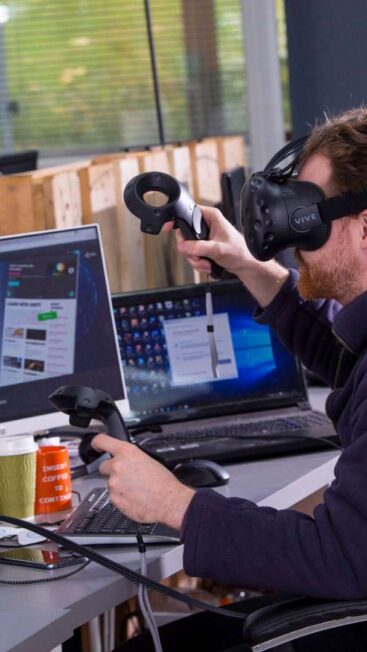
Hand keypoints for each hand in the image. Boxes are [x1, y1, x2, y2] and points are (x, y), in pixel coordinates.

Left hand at [92, 434, 194, 529]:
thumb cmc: (163, 482)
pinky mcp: (114, 499)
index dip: (97, 443)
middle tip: (126, 475)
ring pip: (110, 483)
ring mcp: (114, 484)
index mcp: (127, 453)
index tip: (96, 445)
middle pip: (103, 466)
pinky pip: (114, 496)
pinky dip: (121, 497)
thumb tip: (125, 459)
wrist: (168, 501)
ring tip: (135, 488)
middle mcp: (117, 466)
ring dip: (119, 485)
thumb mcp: (148, 459)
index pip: (102, 441)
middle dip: (112, 470)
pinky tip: (134, 497)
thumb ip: (131, 457)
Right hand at [163, 205, 288, 306]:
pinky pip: (191, 254)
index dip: (176, 220)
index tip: (168, 227)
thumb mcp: (218, 249)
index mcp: (210, 216)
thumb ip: (199, 248)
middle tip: (197, 256)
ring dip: (194, 259)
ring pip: (186, 247)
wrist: (245, 265)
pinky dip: (198, 263)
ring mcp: (203, 236)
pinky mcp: (203, 246)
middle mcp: (206, 224)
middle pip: (183, 234)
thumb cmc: (239, 252)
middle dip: (189, 250)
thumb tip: (184, 247)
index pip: (187, 213)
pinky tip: (208, 265)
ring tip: (207, 263)